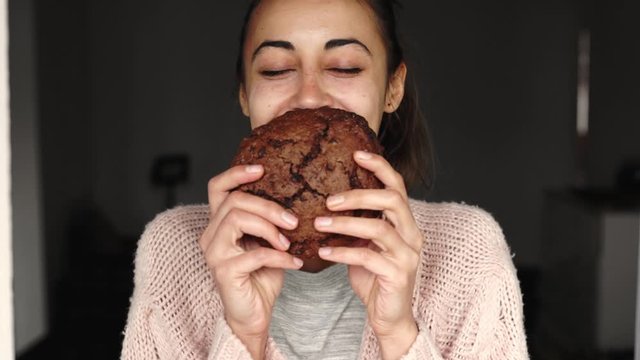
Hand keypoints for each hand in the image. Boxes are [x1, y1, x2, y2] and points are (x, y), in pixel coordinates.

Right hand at [199, 165, 303, 358]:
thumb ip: (270, 220)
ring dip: (270, 228)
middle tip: (293, 220)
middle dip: (268, 206)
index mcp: (219, 223)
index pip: (217, 187)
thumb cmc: (261, 276)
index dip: (236, 173)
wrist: (254, 313)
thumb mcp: (268, 241)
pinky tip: (294, 262)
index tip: (262, 169)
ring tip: (289, 242)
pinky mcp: (224, 271)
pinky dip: (280, 256)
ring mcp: (214, 253)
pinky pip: (255, 253)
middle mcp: (211, 234)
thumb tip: (296, 196)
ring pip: (238, 219)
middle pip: (234, 201)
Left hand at [315, 151, 421, 358]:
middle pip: (391, 200)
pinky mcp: (398, 275)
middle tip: (329, 199)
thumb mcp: (365, 245)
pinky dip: (342, 252)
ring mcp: (408, 255)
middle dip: (359, 194)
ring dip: (345, 223)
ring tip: (318, 224)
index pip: (397, 185)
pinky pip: (368, 257)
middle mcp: (411, 234)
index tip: (356, 154)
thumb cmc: (375, 278)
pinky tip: (322, 253)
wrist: (389, 316)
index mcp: (405, 222)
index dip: (379, 167)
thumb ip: (357, 223)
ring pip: (378, 228)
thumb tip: (327, 200)